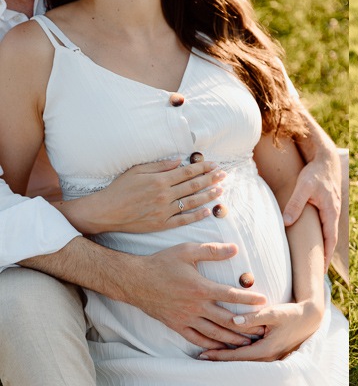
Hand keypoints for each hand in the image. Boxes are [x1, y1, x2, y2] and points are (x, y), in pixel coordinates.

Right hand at [71, 159, 225, 233]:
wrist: (106, 212)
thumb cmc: (120, 189)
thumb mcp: (137, 171)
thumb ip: (159, 166)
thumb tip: (179, 160)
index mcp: (159, 180)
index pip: (187, 172)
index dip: (203, 168)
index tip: (214, 165)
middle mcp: (164, 195)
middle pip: (193, 186)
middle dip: (211, 179)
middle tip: (224, 175)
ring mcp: (164, 211)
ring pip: (192, 202)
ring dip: (208, 195)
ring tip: (221, 190)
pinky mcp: (162, 224)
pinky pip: (183, 219)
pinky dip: (196, 215)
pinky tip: (207, 211)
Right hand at [122, 242, 266, 348]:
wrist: (135, 280)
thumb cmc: (162, 263)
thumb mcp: (187, 251)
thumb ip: (212, 250)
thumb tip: (235, 248)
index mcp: (200, 288)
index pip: (231, 295)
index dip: (249, 299)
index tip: (264, 301)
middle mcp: (195, 306)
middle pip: (226, 320)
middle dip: (246, 326)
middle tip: (262, 331)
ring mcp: (185, 318)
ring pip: (213, 333)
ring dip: (231, 339)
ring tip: (247, 343)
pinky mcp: (176, 325)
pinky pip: (196, 339)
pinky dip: (210, 345)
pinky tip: (221, 348)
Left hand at [198, 300, 323, 361]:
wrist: (310, 319)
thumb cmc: (292, 314)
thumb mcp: (274, 312)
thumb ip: (254, 317)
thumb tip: (234, 321)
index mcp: (266, 349)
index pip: (237, 356)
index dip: (219, 356)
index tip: (203, 355)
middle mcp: (267, 357)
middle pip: (238, 362)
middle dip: (220, 359)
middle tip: (200, 357)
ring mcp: (270, 357)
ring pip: (244, 361)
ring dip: (228, 358)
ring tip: (210, 355)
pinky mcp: (271, 353)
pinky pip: (251, 357)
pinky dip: (237, 355)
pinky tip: (228, 350)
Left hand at [282, 151, 340, 270]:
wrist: (325, 159)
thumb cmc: (315, 173)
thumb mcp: (303, 187)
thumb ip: (295, 204)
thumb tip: (287, 221)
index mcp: (330, 212)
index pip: (330, 240)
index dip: (326, 256)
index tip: (322, 270)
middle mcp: (334, 213)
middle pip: (331, 240)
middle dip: (326, 256)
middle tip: (319, 272)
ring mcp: (332, 210)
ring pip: (329, 233)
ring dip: (324, 247)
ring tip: (316, 261)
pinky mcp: (328, 206)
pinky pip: (326, 225)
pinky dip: (323, 236)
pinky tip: (315, 240)